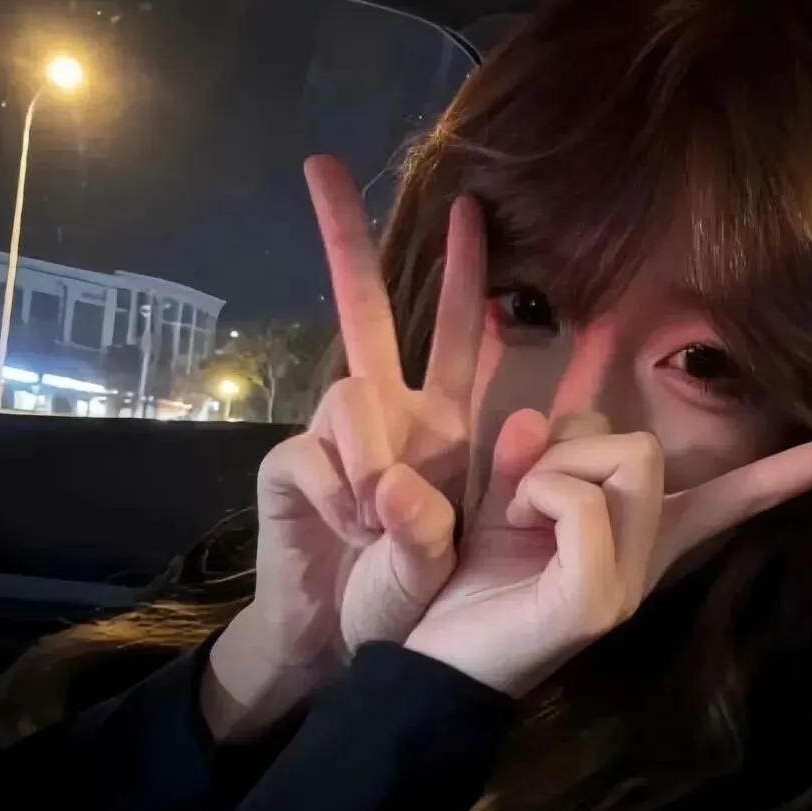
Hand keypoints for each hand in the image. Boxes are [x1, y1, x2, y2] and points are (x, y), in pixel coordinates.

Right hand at [203, 156, 484, 739]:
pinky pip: (318, 447)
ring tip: (382, 519)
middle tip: (320, 165)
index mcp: (443, 424)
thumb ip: (522, 485)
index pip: (463, 336)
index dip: (474, 280)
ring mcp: (333, 439)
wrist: (346, 645)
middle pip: (369, 312)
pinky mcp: (288, 465)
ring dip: (377, 454)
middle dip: (347, 240)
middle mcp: (387, 418)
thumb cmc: (421, 597)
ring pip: (352, 384)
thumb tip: (504, 430)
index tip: (474, 210)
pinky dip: (342, 489)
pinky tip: (349, 529)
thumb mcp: (500, 544)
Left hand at [406, 410, 811, 696]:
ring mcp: (631, 583)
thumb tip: (538, 415)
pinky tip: (515, 532)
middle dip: (575, 443)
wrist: (430, 655)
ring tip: (518, 516)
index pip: (745, 490)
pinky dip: (536, 494)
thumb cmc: (473, 575)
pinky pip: (584, 501)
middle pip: (648, 442)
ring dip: (549, 467)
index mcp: (644, 530)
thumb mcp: (504, 496)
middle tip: (526, 493)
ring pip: (629, 457)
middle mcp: (651, 557)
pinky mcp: (599, 601)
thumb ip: (532, 449)